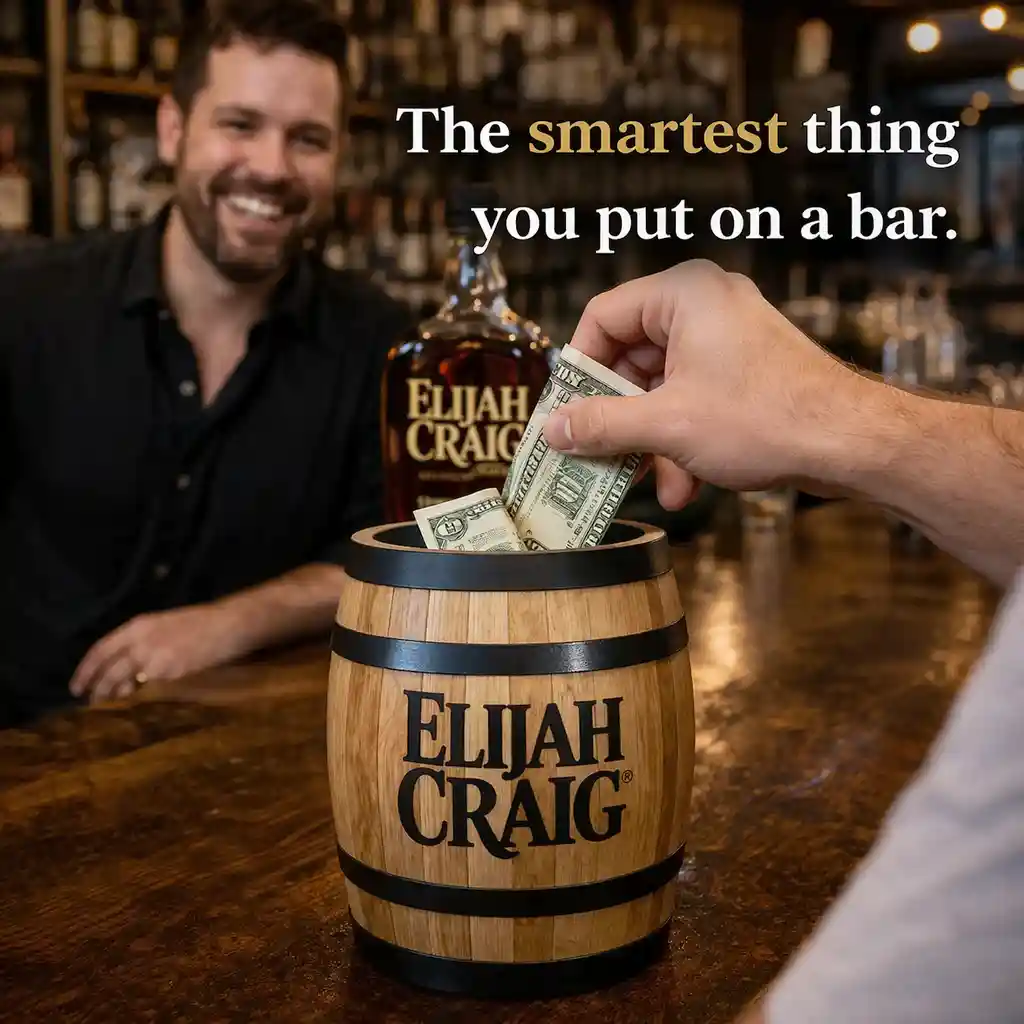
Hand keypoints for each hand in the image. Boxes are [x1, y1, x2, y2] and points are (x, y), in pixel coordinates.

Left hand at [69, 604, 248, 703]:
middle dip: (96, 689)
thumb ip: (143, 642)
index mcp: (138, 625)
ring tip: (109, 707)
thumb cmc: (200, 623)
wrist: (228, 624)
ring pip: (123, 681)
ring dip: (114, 696)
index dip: (85, 670)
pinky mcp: (172, 672)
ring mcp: (156, 657)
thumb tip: (126, 670)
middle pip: (108, 669)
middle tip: (90, 703)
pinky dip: (138, 698)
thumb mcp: (164, 625)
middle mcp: (142, 641)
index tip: (76, 687)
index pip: (100, 649)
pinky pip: (147, 689)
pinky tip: (137, 704)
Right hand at [543, 260, 868, 509]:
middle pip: (631, 358)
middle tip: (598, 456)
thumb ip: (602, 424)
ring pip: (661, 386)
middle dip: (620, 419)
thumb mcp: (666, 425)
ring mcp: (727, 336)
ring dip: (651, 440)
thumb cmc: (765, 417)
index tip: (566, 413)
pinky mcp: (745, 368)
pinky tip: (684, 484)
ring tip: (653, 484)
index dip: (578, 369)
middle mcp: (704, 304)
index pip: (602, 318)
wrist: (851, 442)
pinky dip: (681, 438)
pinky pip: (692, 397)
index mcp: (682, 294)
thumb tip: (553, 430)